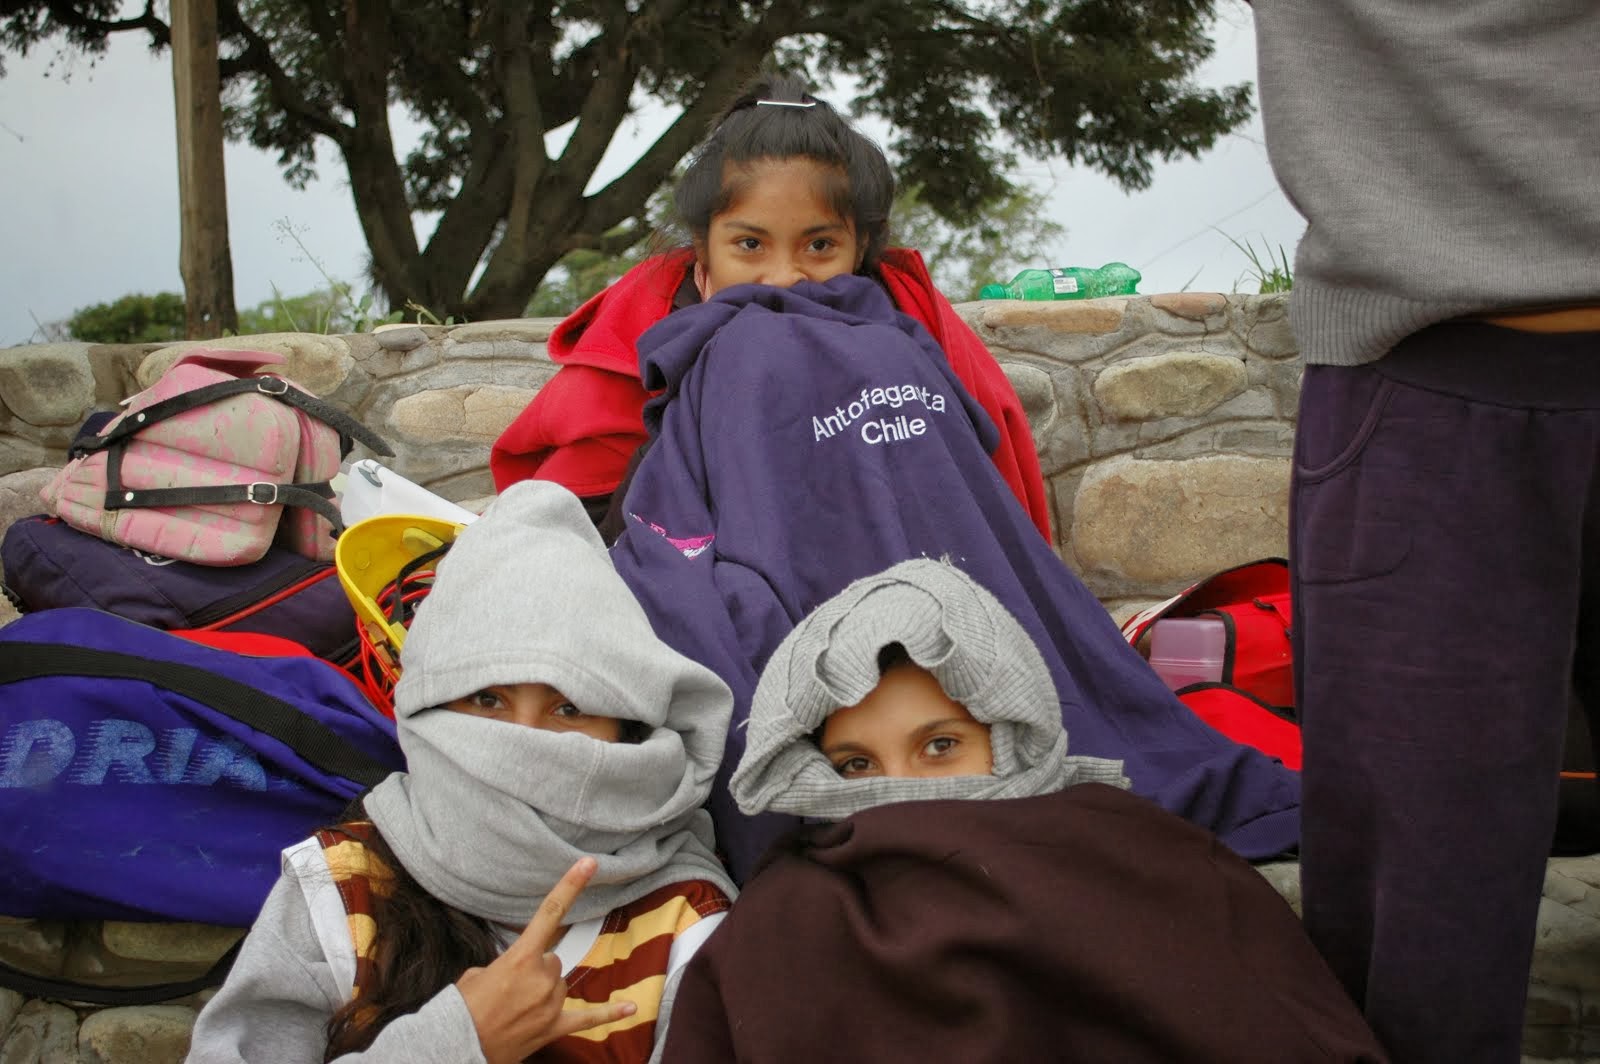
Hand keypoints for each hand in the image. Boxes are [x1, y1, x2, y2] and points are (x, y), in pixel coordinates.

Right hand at [456, 857, 635, 1063]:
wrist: (458, 1044)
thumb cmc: (463, 1008)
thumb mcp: (477, 973)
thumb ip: (506, 965)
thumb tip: (517, 973)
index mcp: (521, 957)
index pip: (550, 912)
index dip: (571, 885)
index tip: (588, 864)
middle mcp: (542, 977)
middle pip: (552, 960)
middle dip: (534, 970)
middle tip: (508, 989)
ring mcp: (551, 1003)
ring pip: (559, 984)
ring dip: (543, 992)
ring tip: (515, 1008)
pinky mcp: (555, 1026)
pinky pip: (589, 1018)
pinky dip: (610, 1013)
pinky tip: (631, 1007)